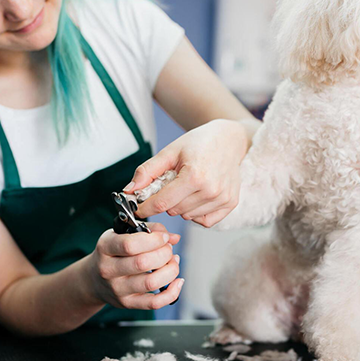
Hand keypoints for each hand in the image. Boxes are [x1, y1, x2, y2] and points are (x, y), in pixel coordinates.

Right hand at [87, 222, 183, 309]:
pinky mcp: (127, 303)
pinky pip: (154, 303)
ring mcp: (117, 289)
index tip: (164, 237)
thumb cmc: (113, 252)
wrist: (93, 279)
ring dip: (170, 270)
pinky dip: (171, 293)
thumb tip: (173, 237)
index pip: (130, 245)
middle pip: (142, 263)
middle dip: (164, 254)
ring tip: (173, 262)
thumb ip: (149, 230)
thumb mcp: (122, 234)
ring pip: (151, 283)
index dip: (153, 240)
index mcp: (105, 248)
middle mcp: (108, 270)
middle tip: (168, 249)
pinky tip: (177, 281)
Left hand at [127, 119, 248, 227]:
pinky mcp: (230, 203)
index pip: (162, 202)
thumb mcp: (170, 151)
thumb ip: (148, 171)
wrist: (228, 139)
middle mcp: (210, 190)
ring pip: (187, 216)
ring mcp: (222, 198)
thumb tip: (129, 190)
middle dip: (166, 201)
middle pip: (174, 210)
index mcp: (194, 176)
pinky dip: (196, 213)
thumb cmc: (199, 143)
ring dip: (181, 206)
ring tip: (186, 187)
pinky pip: (204, 221)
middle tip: (170, 184)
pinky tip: (197, 196)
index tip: (138, 208)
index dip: (146, 207)